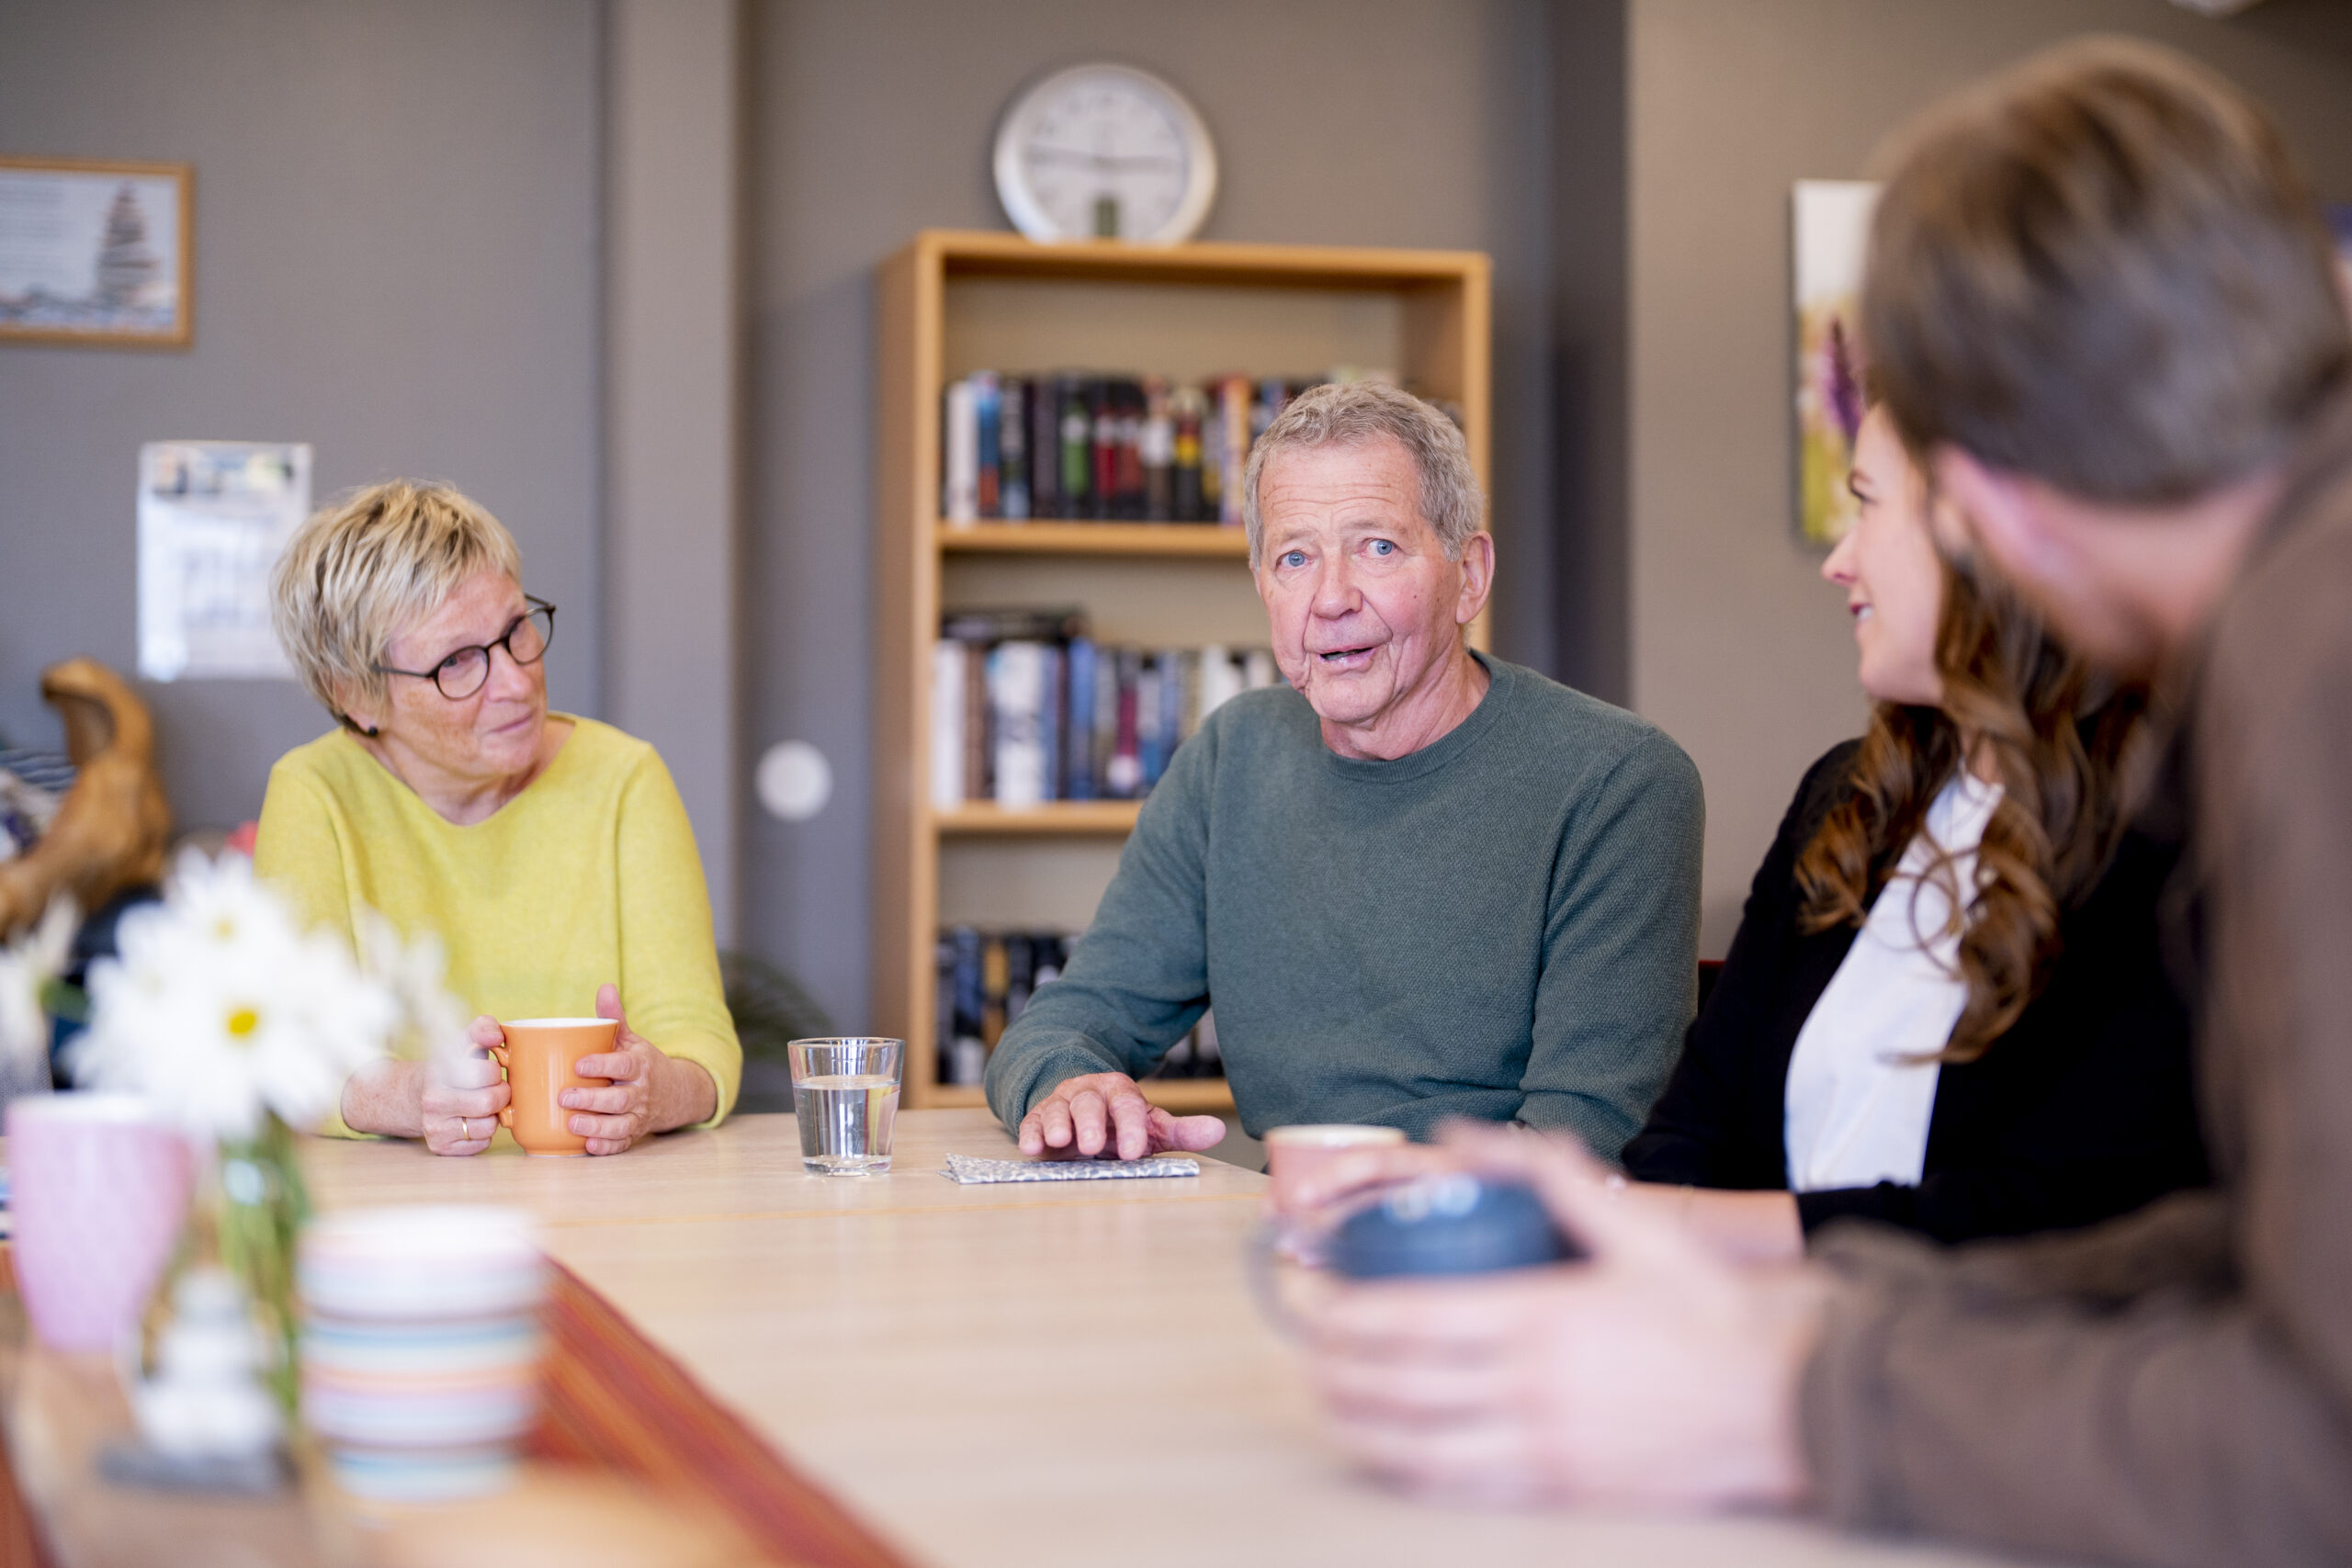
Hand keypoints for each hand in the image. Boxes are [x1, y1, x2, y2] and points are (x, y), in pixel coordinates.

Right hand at [417, 1016, 510, 1156]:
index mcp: (439, 1070)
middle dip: (501, 1094)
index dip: (496, 1071)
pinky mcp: (440, 1147)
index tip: (491, 1069)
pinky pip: (481, 1144)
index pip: (485, 1073)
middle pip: (489, 1102)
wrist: (417, 1095)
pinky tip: (473, 1121)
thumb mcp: (463, 1042)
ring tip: (483, 1105)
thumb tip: (497, 1036)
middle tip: (495, 1089)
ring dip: (493, 1116)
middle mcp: (432, 1100)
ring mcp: (434, 1127)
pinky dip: (484, 1134)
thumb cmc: (451, 1067)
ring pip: (488, 1126)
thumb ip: (482, 1029)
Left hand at [559, 984, 716, 1155]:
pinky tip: (588, 1146)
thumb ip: (615, 1017)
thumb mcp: (632, 1039)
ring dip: (597, 1127)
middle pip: (619, 1100)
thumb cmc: (640, 1063)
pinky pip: (623, 1144)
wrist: (674, 1093)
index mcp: (640, 1066)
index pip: (623, 1065)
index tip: (579, 1064)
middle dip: (592, 1100)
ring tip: (572, 1123)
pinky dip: (607, 1147)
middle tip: (565, 1096)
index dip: (602, 1065)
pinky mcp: (634, 1133)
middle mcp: (641, 1093)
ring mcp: (639, 1116)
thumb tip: (605, 987)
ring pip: (620, 1125)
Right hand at [1017, 1070, 1225, 1160]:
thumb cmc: (1119, 1122)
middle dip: (1091, 1123)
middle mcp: (1089, 1093)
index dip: (1131, 1128)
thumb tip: (1219, 1131)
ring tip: (1062, 1141)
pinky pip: (1032, 1122)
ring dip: (1058, 1125)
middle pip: (1090, 1103)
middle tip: (1093, 1146)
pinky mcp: (1038, 1117)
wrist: (1080, 1108)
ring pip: (1058, 1109)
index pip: (1128, 1107)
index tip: (1135, 1152)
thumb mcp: (1150, 1126)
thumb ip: (1181, 1131)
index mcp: (1121, 1093)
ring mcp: (1061, 1103)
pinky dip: (1031, 1134)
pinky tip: (1031, 1149)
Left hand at [1298, 1121, 1824, 1509]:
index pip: (1415, 1321)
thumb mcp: (1634, 1227)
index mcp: (1543, 1317)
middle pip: (1403, 1387)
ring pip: (1422, 1448)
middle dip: (1340, 1372)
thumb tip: (1462, 1132)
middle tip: (1307, 1354)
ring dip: (1363, 1427)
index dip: (1351, 1320)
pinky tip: (1392, 1455)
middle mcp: (1535, 1389)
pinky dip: (1413, 1473)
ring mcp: (1548, 1448)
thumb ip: (1546, 1173)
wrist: (1786, 1399)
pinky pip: (1466, 1490)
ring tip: (1332, 1404)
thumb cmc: (1707, 1310)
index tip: (1316, 1307)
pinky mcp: (1566, 1490)